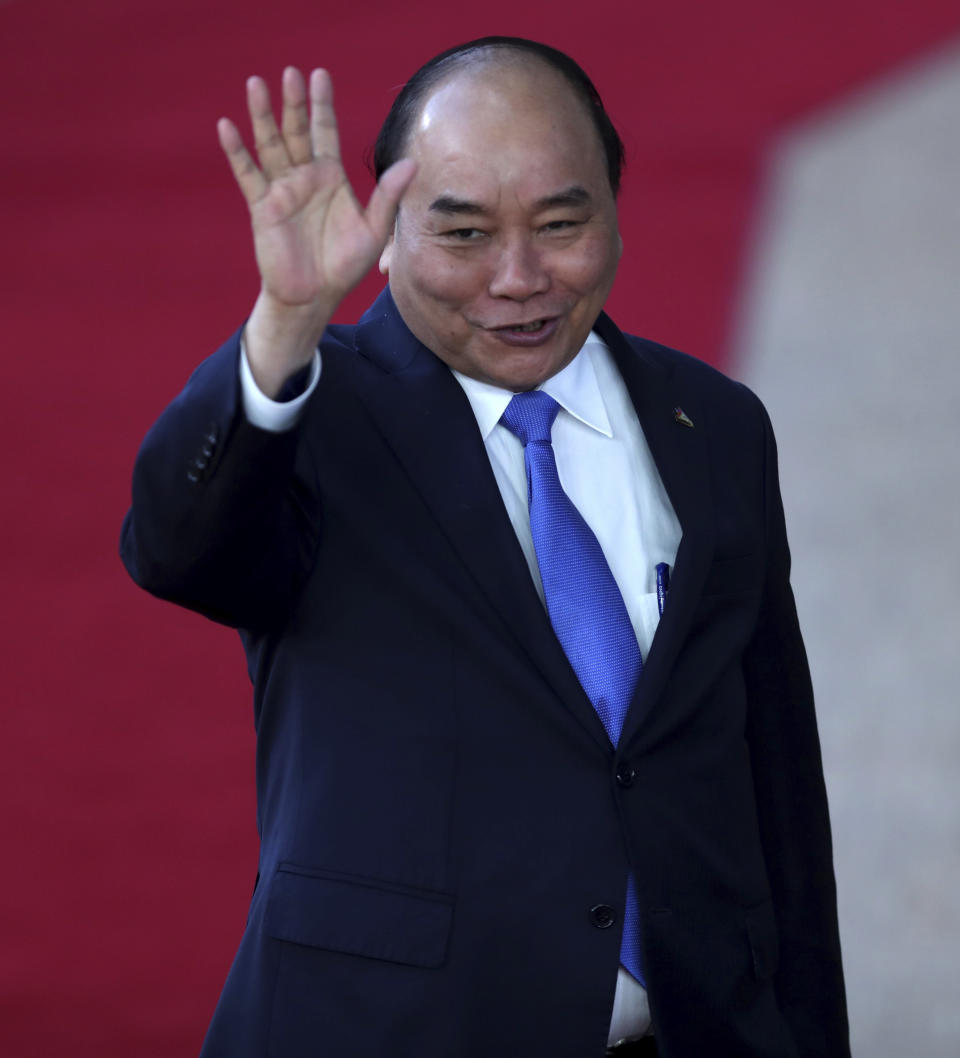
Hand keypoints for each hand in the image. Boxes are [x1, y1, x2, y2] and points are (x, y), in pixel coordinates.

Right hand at [217, 67, 415, 394]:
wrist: (314, 296)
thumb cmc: (343, 266)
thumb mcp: (373, 230)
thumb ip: (388, 196)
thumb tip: (412, 163)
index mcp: (330, 178)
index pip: (325, 132)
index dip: (322, 105)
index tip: (320, 76)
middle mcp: (304, 178)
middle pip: (296, 131)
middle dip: (294, 104)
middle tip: (291, 73)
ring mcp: (281, 190)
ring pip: (270, 145)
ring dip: (263, 116)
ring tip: (256, 84)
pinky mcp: (262, 208)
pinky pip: (248, 175)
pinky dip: (237, 152)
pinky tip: (227, 126)